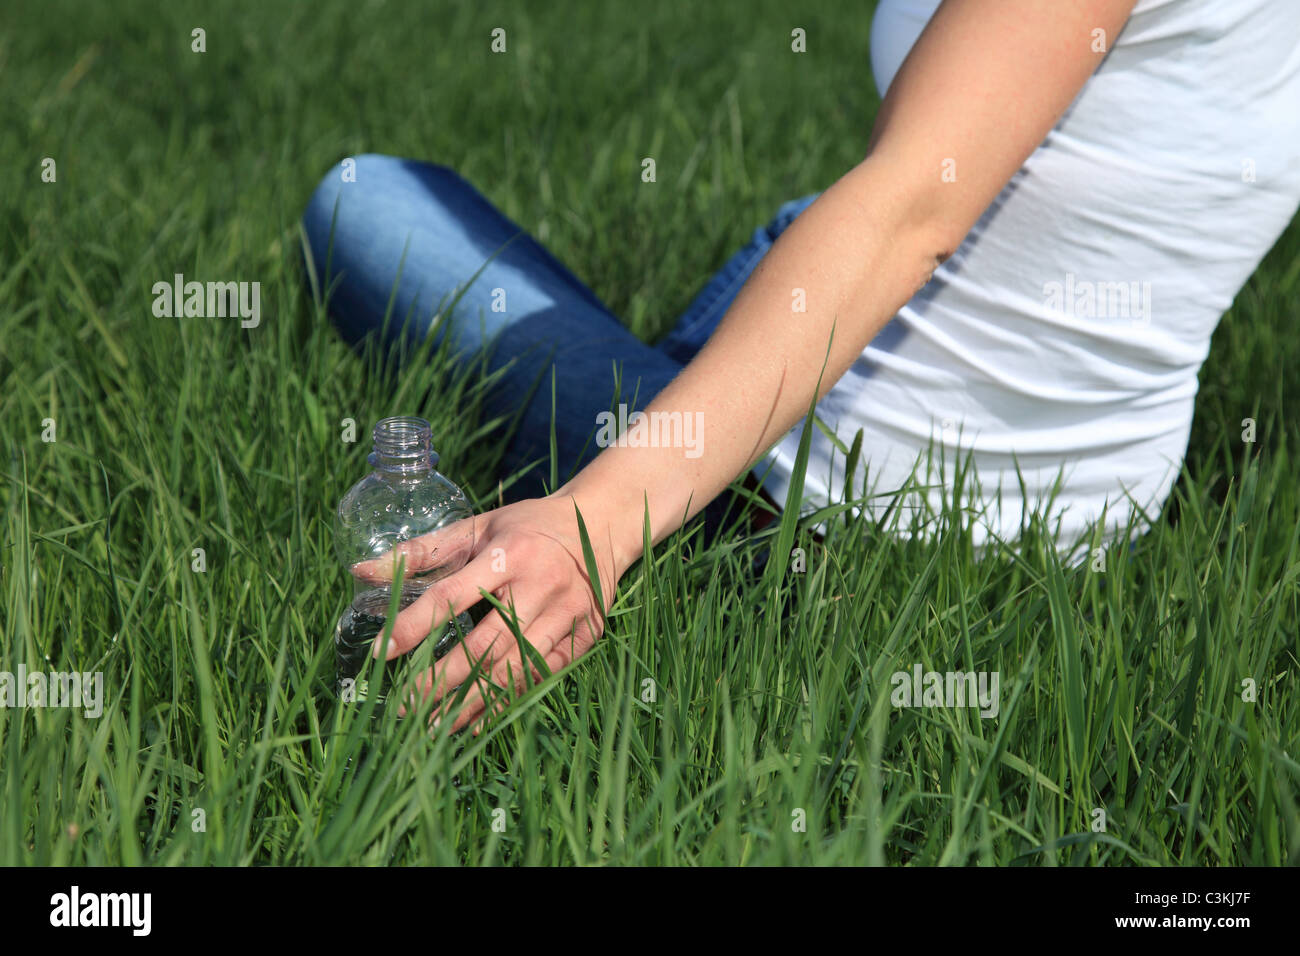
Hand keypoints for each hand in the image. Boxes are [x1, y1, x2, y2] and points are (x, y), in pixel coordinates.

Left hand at [350, 493, 624, 732]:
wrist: (602, 526)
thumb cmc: (528, 527)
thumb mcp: (478, 527)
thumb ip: (422, 551)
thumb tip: (361, 571)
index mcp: (508, 554)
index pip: (450, 596)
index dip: (413, 626)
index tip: (380, 652)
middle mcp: (540, 586)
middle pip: (484, 644)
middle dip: (440, 680)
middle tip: (403, 707)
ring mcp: (567, 615)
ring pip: (513, 669)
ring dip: (471, 702)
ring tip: (433, 726)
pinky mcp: (585, 636)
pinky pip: (541, 677)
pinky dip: (507, 702)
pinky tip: (477, 721)